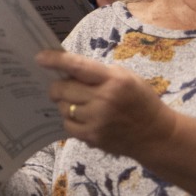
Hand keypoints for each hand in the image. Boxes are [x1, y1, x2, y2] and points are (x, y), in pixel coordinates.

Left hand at [37, 50, 175, 159]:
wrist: (157, 134)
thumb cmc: (141, 100)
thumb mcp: (126, 77)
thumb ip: (98, 73)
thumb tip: (66, 69)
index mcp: (113, 80)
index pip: (78, 66)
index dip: (55, 60)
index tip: (39, 58)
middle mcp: (104, 99)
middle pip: (62, 89)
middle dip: (58, 86)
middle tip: (63, 86)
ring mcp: (97, 120)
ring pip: (62, 107)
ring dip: (64, 103)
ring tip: (79, 103)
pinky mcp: (93, 137)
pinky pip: (67, 125)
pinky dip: (70, 119)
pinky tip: (83, 117)